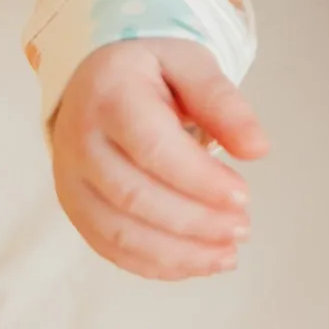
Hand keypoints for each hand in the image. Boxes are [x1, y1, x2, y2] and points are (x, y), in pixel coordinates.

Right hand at [51, 36, 268, 277]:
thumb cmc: (150, 71)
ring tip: (227, 255)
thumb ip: (222, 102)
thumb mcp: (190, 64)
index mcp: (110, 93)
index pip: (153, 147)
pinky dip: (155, 264)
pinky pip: (110, 248)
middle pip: (135, 196)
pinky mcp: (74, 209)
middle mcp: (80, 139)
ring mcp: (70, 179)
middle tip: (242, 229)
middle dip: (195, 221)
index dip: (199, 179)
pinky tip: (195, 262)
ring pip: (120, 232)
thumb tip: (258, 149)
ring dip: (178, 253)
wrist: (95, 79)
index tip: (243, 196)